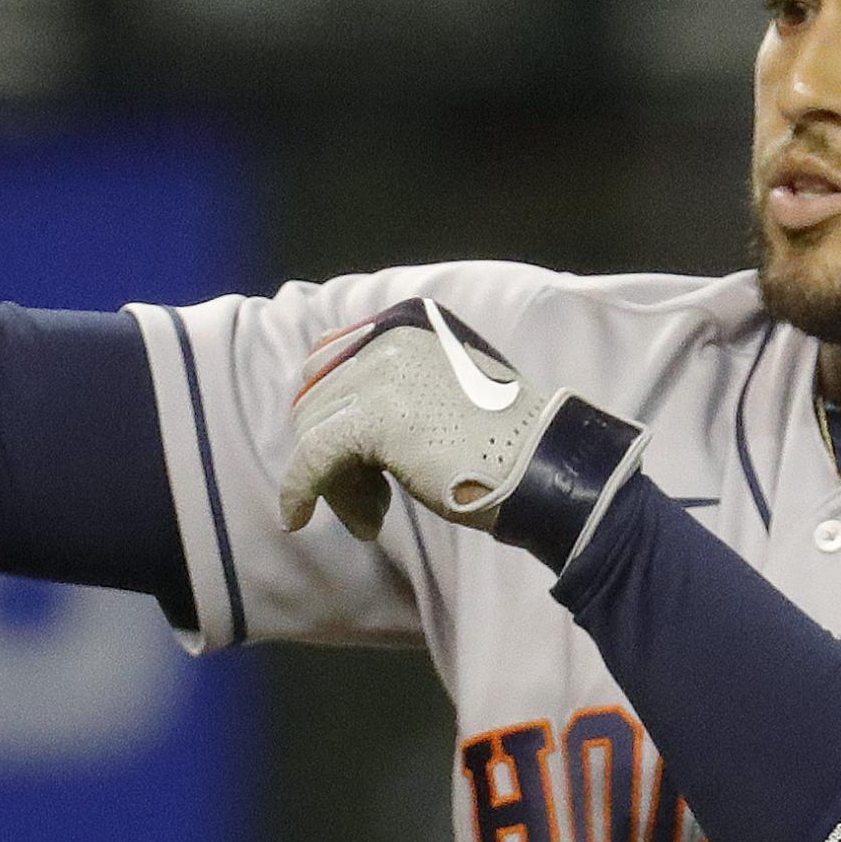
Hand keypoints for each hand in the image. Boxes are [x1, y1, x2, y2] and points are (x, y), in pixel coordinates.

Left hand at [278, 298, 649, 569]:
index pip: (327, 362)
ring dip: (335, 482)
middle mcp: (387, 338)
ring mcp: (380, 375)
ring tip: (372, 515)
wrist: (543, 465)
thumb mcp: (445, 390)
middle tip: (371, 500)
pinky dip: (299, 490)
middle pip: (317, 400)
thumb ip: (395, 388)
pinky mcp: (374, 420)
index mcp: (404, 324)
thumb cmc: (505, 441)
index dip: (330, 415)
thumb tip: (332, 421)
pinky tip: (297, 517)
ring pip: (312, 433)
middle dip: (334, 456)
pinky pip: (311, 459)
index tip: (352, 459)